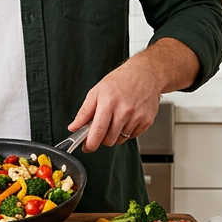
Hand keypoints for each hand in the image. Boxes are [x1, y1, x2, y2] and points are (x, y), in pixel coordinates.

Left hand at [67, 38, 197, 151]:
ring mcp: (137, 117)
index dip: (90, 144)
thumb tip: (74, 127)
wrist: (145, 74)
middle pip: (109, 140)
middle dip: (102, 139)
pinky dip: (126, 132)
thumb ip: (84, 112)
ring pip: (120, 139)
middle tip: (100, 130)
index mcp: (108, 103)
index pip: (97, 131)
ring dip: (114, 135)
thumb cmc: (120, 81)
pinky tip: (126, 119)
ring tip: (114, 119)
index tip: (87, 147)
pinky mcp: (147, 121)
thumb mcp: (96, 92)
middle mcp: (124, 111)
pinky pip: (132, 136)